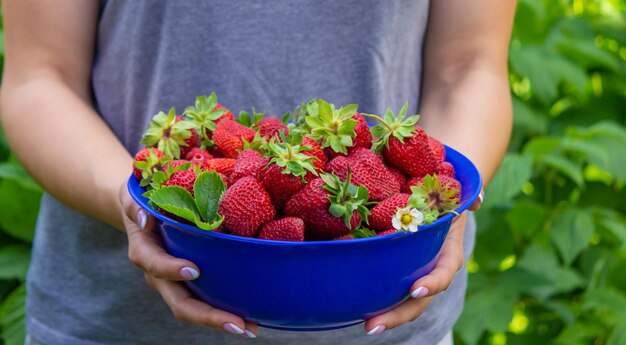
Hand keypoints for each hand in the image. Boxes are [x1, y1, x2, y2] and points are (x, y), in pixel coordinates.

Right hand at [119, 185, 257, 337]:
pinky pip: (208, 301)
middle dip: (208, 316)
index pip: (155, 265)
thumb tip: (144, 218)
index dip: (171, 269)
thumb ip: (135, 205)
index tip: (193, 270)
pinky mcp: (192, 284)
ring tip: (252, 327)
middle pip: (181, 303)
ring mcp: (176, 284)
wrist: (143, 212)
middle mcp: (160, 276)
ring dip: (222, 320)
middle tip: (237, 324)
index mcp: (145, 253)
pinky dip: (227, 310)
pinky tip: (253, 317)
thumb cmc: (143, 200)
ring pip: (196, 310)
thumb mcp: (134, 196)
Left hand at [363, 192, 482, 335]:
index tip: (416, 289)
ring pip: (404, 303)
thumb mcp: (458, 196)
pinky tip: (355, 308)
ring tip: (367, 325)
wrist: (439, 205)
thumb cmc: (447, 200)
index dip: (433, 283)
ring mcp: (417, 277)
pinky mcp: (400, 275)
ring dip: (386, 316)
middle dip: (397, 315)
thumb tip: (477, 200)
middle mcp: (433, 272)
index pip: (444, 274)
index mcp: (449, 256)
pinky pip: (391, 292)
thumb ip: (471, 197)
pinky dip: (377, 302)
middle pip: (418, 301)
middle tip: (373, 325)